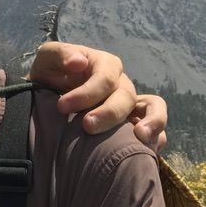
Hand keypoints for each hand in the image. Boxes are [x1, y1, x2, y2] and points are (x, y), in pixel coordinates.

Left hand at [29, 42, 167, 148]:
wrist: (48, 99)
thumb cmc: (50, 75)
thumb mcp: (48, 58)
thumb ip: (61, 54)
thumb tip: (79, 62)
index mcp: (105, 65)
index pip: (105, 78)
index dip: (86, 93)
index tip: (61, 106)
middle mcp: (122, 84)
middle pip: (125, 97)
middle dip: (108, 113)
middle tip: (86, 126)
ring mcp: (131, 106)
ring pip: (152, 110)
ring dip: (152, 122)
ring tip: (141, 137)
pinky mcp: (134, 126)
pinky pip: (158, 132)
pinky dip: (157, 139)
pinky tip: (145, 151)